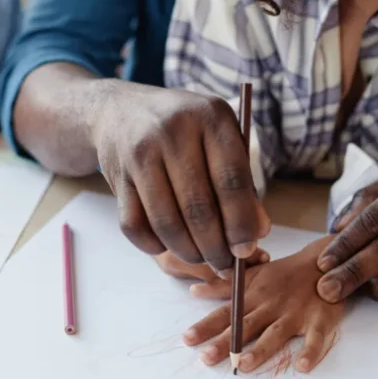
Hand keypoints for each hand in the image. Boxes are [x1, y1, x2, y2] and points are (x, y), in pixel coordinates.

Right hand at [93, 86, 270, 276]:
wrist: (121, 111)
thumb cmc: (184, 131)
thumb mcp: (219, 140)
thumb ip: (242, 184)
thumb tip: (260, 231)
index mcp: (210, 117)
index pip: (231, 180)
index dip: (241, 223)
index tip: (246, 250)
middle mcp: (173, 131)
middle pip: (198, 207)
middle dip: (215, 248)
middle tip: (225, 267)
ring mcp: (141, 153)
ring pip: (166, 222)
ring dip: (187, 252)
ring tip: (201, 259)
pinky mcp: (117, 175)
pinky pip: (134, 225)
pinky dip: (153, 245)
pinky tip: (167, 246)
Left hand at [182, 236, 342, 373]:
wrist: (326, 261)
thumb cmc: (284, 274)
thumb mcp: (252, 275)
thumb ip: (223, 286)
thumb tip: (193, 290)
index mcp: (253, 296)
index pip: (225, 313)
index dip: (206, 326)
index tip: (187, 339)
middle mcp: (271, 305)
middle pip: (245, 326)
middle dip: (226, 342)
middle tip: (206, 358)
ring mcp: (295, 313)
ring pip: (275, 333)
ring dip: (261, 349)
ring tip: (244, 365)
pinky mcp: (319, 319)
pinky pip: (315, 338)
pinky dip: (310, 351)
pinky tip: (302, 366)